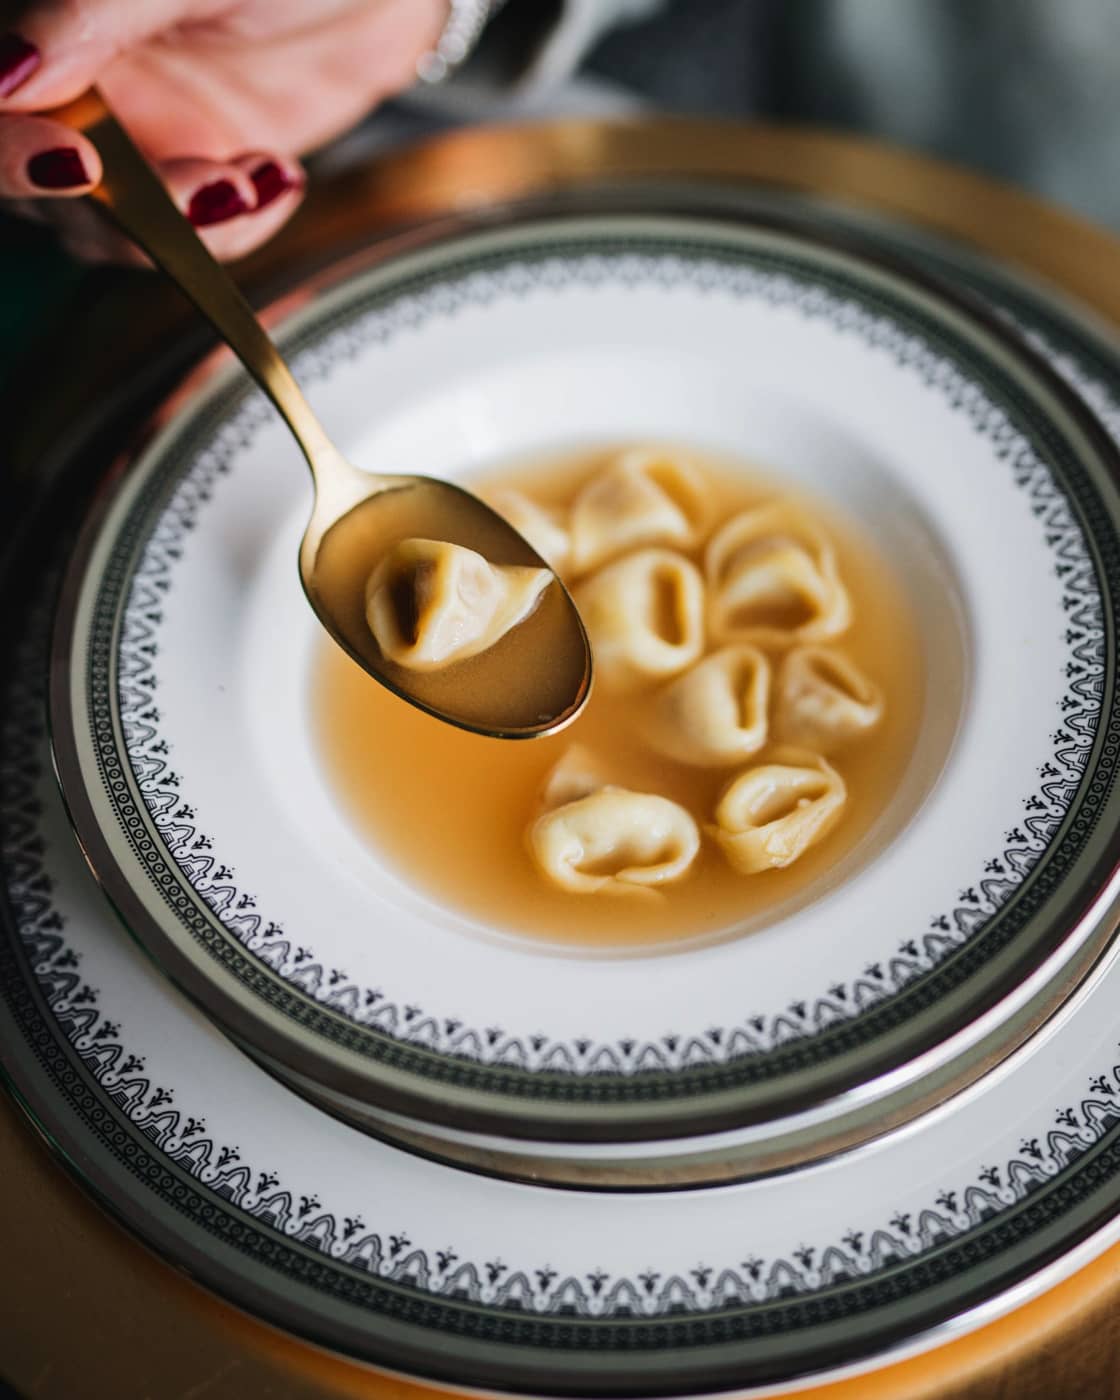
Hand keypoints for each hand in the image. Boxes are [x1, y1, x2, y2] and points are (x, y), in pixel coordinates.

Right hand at [0, 0, 446, 260]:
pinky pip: (189, 237)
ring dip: (192, 226)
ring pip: (114, 228)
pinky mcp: (191, 171)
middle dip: (124, 212)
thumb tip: (4, 77)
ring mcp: (131, 133)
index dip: (15, 150)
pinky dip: (234, 229)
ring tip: (260, 177)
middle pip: (42, 185)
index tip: (77, 163)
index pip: (1, 106)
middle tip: (213, 188)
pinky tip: (277, 177)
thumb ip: (90, 14)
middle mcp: (74, 80)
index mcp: (49, 19)